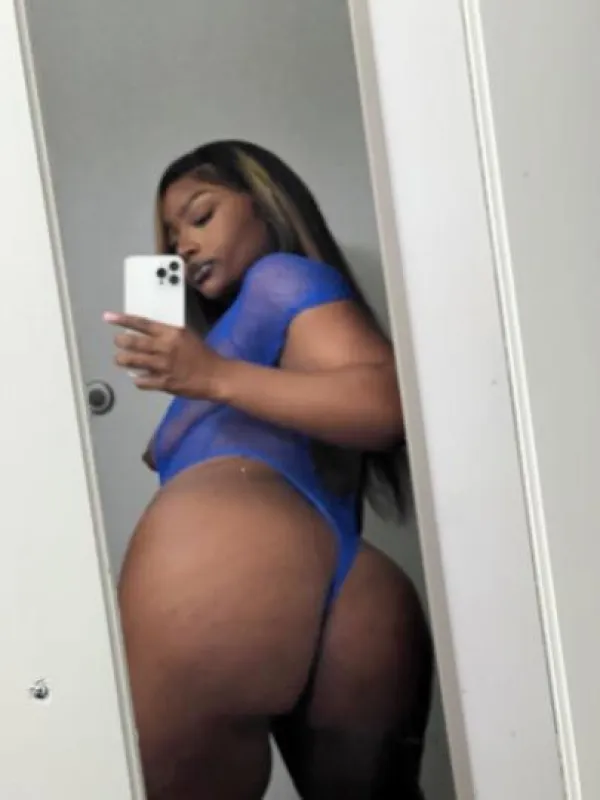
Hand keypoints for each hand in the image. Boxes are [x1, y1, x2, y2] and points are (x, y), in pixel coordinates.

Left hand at [104, 312, 222, 397]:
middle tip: (118, 342)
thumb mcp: (186, 336)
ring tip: (120, 359)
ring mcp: (163, 367)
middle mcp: (165, 348)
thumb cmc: (202, 354)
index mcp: (171, 333)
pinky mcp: (164, 383)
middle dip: (120, 342)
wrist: (216, 376)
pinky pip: (142, 382)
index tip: (108, 318)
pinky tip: (137, 378)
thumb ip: (167, 334)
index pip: (143, 324)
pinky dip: (137, 379)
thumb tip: (146, 332)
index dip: (123, 320)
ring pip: (133, 362)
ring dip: (123, 360)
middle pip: (133, 342)